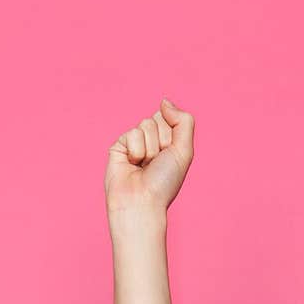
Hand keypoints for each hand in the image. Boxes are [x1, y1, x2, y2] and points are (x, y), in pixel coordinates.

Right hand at [104, 98, 194, 219]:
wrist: (141, 202)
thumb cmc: (164, 182)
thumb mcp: (184, 151)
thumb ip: (183, 121)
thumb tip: (164, 101)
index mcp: (168, 141)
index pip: (170, 117)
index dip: (172, 136)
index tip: (169, 156)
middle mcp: (151, 140)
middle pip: (157, 118)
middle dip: (161, 141)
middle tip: (157, 163)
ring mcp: (134, 142)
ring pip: (144, 124)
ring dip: (149, 148)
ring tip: (144, 166)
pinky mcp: (118, 146)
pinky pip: (131, 133)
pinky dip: (136, 150)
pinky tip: (132, 165)